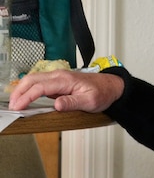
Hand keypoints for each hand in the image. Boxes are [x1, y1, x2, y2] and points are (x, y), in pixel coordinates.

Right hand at [8, 70, 123, 111]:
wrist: (112, 86)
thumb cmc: (102, 93)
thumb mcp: (90, 101)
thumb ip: (72, 103)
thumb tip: (56, 105)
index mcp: (66, 80)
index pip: (40, 87)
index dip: (26, 97)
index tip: (18, 108)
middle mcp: (60, 75)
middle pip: (32, 79)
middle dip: (19, 92)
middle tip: (12, 106)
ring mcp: (58, 77)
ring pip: (34, 79)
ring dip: (22, 90)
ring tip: (15, 104)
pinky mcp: (58, 81)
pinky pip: (40, 83)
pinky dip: (29, 89)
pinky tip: (25, 99)